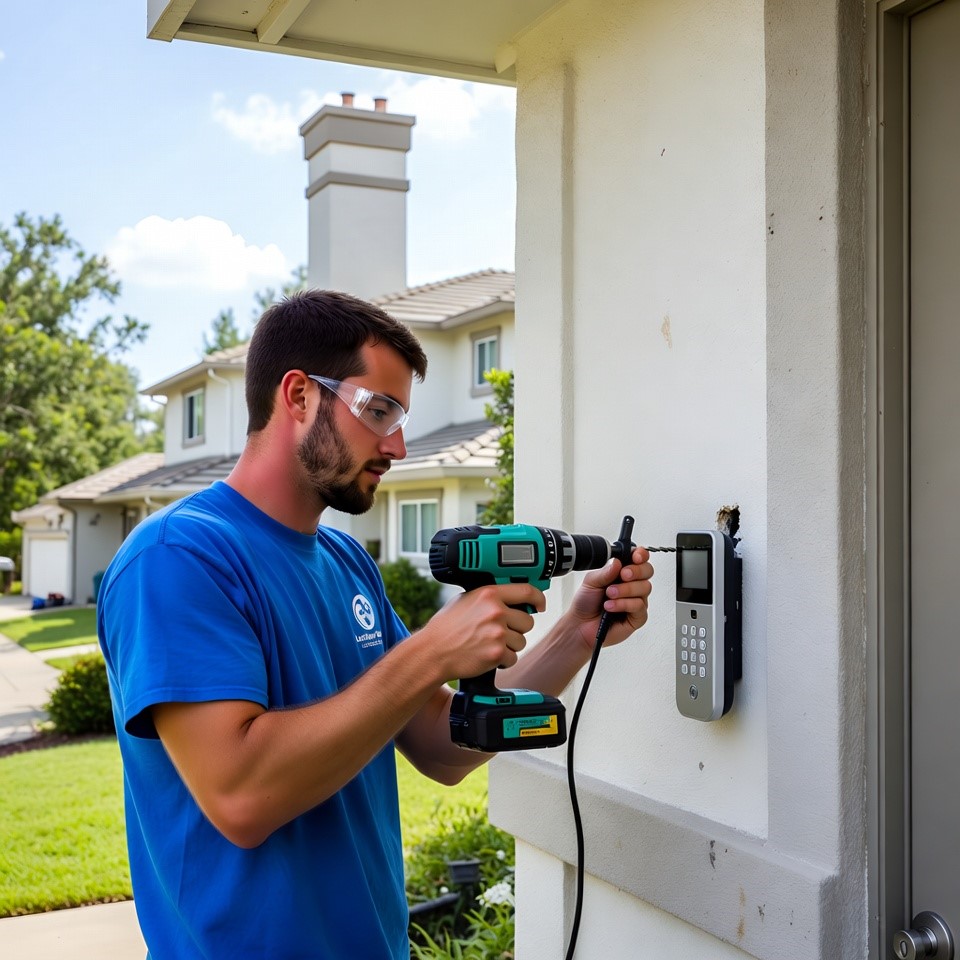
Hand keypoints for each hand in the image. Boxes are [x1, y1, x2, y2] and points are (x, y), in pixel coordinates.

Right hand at [425, 583, 545, 677]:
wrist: (433, 652)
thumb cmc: (446, 627)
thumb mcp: (466, 600)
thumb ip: (489, 598)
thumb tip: (511, 599)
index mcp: (489, 594)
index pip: (526, 591)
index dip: (538, 598)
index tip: (539, 605)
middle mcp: (496, 611)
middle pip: (528, 621)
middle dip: (517, 629)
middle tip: (500, 632)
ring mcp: (497, 633)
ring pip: (522, 641)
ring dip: (510, 646)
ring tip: (489, 644)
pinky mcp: (497, 653)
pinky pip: (513, 658)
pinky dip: (503, 660)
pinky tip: (487, 655)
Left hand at [567, 547, 652, 651]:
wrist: (580, 625)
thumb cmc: (586, 603)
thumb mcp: (591, 582)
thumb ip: (605, 571)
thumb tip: (618, 562)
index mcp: (622, 572)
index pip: (639, 559)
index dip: (641, 555)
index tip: (636, 556)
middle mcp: (632, 585)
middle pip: (647, 571)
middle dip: (636, 571)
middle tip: (622, 575)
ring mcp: (636, 600)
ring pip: (645, 588)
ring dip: (626, 590)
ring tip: (609, 595)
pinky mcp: (637, 616)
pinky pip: (639, 606)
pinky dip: (624, 604)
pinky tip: (611, 607)